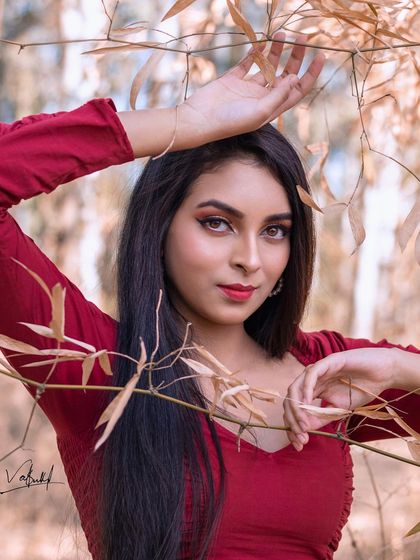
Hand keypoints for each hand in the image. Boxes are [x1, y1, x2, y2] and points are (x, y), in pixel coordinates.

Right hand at [176, 32, 324, 147]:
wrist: (200, 120)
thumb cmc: (230, 122)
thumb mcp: (261, 112)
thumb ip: (279, 95)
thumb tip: (294, 78)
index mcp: (272, 108)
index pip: (298, 89)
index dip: (311, 73)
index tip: (321, 55)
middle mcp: (262, 98)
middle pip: (285, 75)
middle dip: (296, 57)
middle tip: (302, 37)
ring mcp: (247, 89)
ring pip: (267, 66)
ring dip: (276, 51)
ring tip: (281, 34)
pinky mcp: (232, 80)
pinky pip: (247, 64)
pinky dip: (254, 53)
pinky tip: (261, 43)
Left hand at [283, 348, 397, 450]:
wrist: (383, 374)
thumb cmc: (362, 389)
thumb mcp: (339, 409)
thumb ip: (321, 417)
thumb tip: (303, 430)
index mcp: (313, 390)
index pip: (295, 408)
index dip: (293, 426)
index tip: (299, 445)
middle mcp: (311, 380)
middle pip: (291, 400)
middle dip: (292, 421)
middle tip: (300, 439)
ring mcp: (317, 370)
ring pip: (296, 388)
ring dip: (296, 409)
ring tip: (303, 426)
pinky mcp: (327, 362)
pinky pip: (310, 375)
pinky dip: (306, 389)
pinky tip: (307, 404)